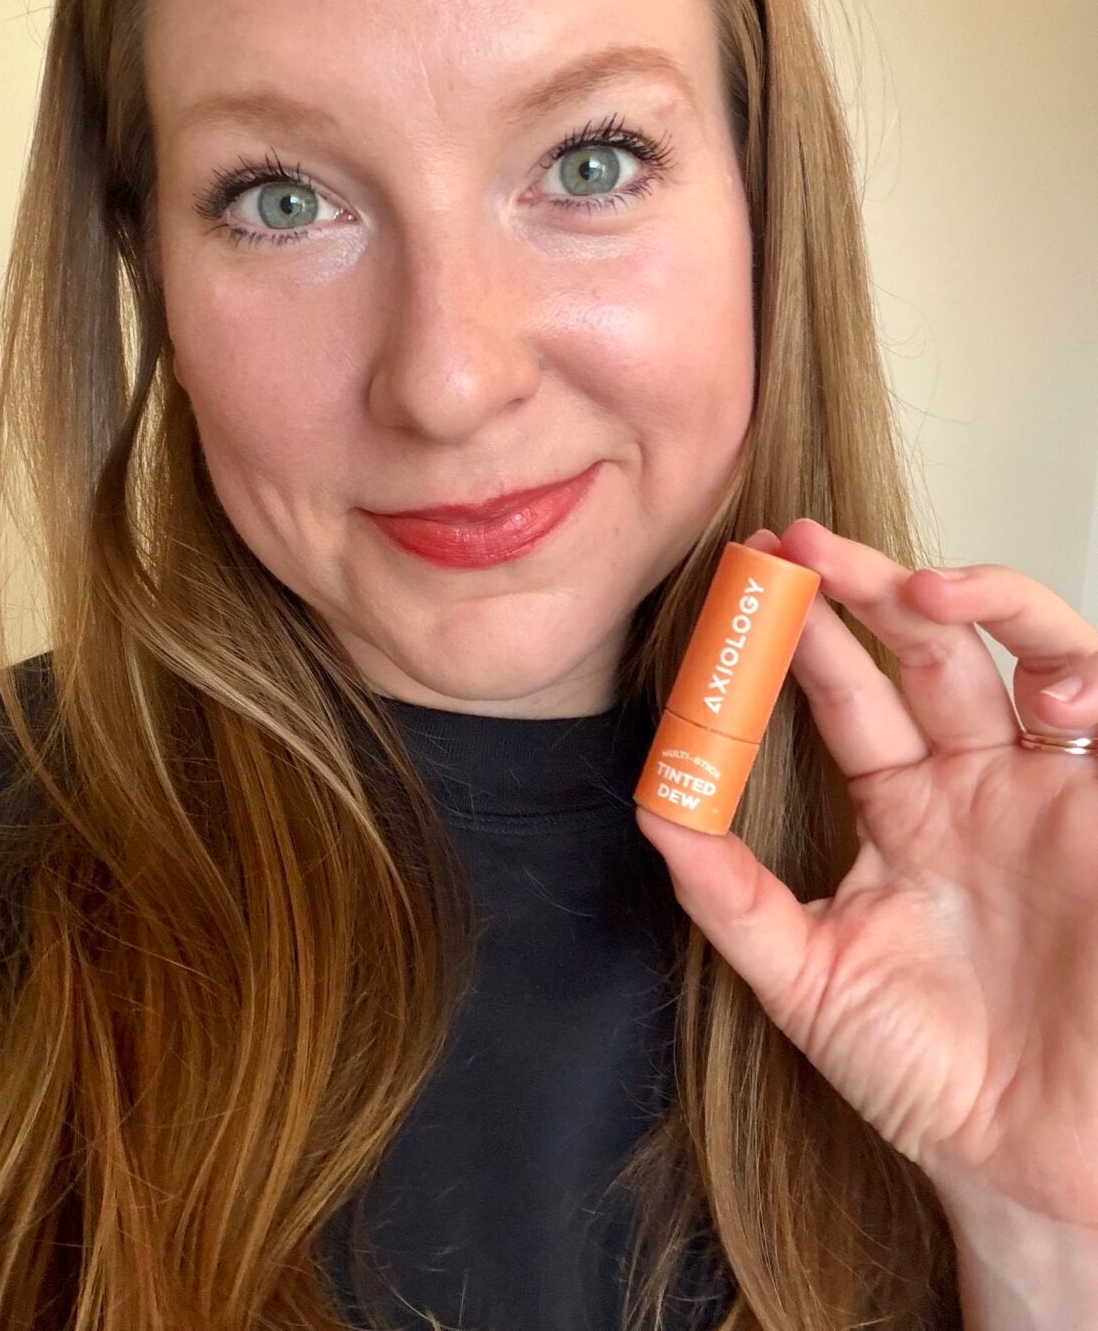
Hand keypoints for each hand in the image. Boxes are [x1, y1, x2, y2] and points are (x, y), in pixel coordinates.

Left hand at [635, 517, 1097, 1231]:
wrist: (1027, 1161)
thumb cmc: (926, 1073)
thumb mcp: (803, 975)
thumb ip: (726, 890)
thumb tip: (652, 803)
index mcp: (899, 812)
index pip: (844, 696)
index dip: (796, 639)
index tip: (740, 589)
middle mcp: (972, 785)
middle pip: (919, 651)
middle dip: (860, 587)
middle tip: (796, 546)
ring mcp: (1044, 792)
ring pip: (1015, 653)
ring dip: (964, 601)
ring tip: (901, 582)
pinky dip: (1065, 665)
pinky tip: (1016, 662)